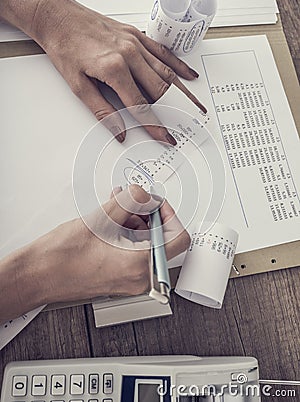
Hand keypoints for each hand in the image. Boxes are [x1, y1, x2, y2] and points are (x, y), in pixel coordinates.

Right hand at [0, 185, 189, 320]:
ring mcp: (130, 281)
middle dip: (146, 214)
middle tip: (130, 201)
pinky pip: (134, 253)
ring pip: (147, 244)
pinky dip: (127, 234)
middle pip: (161, 238)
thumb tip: (146, 194)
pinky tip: (110, 222)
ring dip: (134, 222)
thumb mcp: (102, 218)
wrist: (39, 275)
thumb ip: (132, 200)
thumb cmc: (62, 257)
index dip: (169, 214)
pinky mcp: (120, 279)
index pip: (178, 237)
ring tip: (114, 210)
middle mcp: (140, 277)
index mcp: (140, 264)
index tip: (155, 203)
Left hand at [31, 0, 204, 142]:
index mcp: (114, 69)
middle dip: (177, 111)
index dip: (156, 125)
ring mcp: (135, 43)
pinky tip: (189, 76)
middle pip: (161, 89)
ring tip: (196, 107)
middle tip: (190, 126)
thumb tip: (120, 131)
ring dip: (183, 92)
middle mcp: (130, 55)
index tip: (167, 137)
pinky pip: (163, 52)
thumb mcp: (77, 85)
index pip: (141, 105)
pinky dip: (178, 65)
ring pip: (166, 72)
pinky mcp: (136, 35)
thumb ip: (102, 111)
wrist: (58, 17)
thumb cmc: (65, 48)